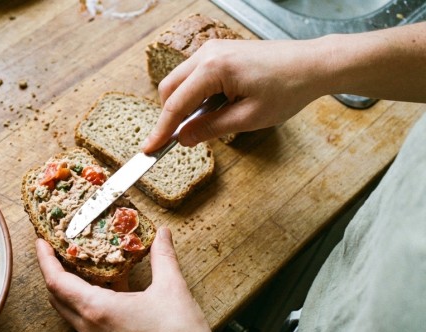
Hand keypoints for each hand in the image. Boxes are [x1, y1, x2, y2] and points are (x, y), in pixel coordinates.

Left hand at [35, 227, 218, 331]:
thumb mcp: (172, 288)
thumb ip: (163, 256)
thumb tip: (162, 234)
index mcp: (98, 310)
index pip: (56, 282)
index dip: (45, 259)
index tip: (41, 242)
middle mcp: (90, 328)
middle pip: (56, 297)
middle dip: (52, 271)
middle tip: (57, 250)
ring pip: (68, 311)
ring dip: (67, 288)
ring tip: (78, 266)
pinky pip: (83, 323)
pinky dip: (83, 303)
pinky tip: (105, 290)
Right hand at [142, 38, 325, 151]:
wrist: (314, 64)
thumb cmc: (288, 88)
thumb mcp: (248, 118)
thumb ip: (210, 128)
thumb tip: (182, 138)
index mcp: (213, 69)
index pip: (175, 105)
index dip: (161, 130)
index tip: (149, 150)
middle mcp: (207, 53)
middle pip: (169, 89)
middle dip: (169, 116)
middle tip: (175, 142)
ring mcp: (213, 49)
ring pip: (179, 81)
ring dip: (183, 105)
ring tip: (202, 125)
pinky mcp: (220, 52)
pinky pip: (194, 75)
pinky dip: (195, 94)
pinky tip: (212, 109)